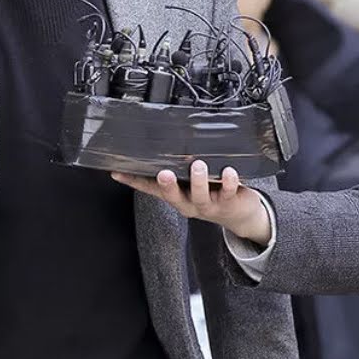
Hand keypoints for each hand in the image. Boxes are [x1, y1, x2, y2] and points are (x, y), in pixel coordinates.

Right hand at [111, 162, 271, 245]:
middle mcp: (188, 202)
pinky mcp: (227, 202)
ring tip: (199, 166)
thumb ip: (180, 168)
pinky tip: (228, 171)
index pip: (150, 189)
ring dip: (199, 180)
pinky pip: (227, 192)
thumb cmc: (213, 193)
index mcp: (176, 196)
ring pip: (200, 195)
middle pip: (173, 196)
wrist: (240, 215)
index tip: (117, 172)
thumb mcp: (191, 183)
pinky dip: (228, 181)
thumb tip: (165, 143)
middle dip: (167, 185)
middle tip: (163, 173)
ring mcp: (208, 204)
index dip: (133, 181)